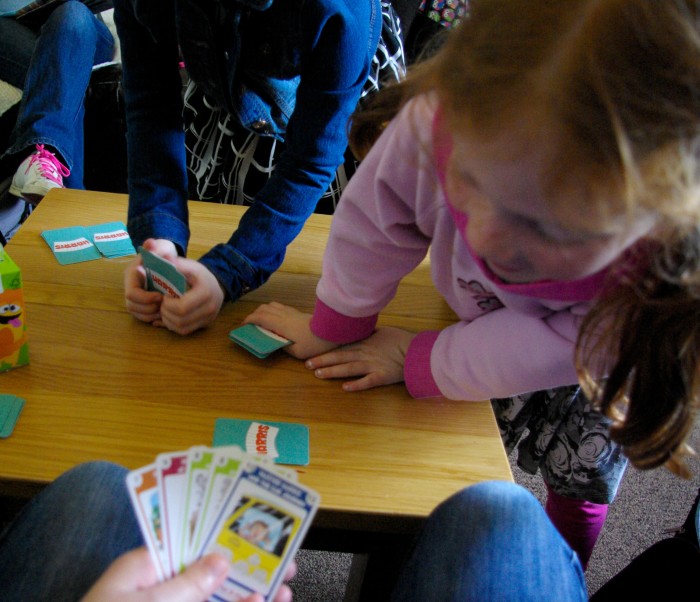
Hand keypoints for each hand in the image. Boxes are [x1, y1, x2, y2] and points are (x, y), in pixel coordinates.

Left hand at [82, 548, 294, 601]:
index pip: (188, 540)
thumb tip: (221, 559)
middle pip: (209, 571)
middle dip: (247, 568)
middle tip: (283, 563)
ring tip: (283, 589)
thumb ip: (186, 584)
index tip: (256, 531)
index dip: (224, 534)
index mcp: (144, 568)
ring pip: (214, 598)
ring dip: (249, 594)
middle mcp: (157, 589)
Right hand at [124, 238, 177, 324]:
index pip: (131, 294)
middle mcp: (131, 287)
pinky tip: (165, 314)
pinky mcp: (142, 304)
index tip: (161, 296)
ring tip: (165, 310)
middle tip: (165, 305)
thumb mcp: (160, 247)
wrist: (165, 257)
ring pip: (137, 313)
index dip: (145, 298)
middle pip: (132, 306)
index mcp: (132, 275)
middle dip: (149, 308)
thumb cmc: (162, 252)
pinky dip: (153, 318)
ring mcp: (135, 296)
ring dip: (151, 315)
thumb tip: (150, 243)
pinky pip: (143, 316)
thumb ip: (155, 247)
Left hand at [157, 258, 225, 334]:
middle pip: (180, 319)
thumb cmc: (200, 275)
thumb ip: (176, 263)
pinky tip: (171, 316)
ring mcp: (208, 318)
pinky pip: (185, 331)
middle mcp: (209, 308)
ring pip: (181, 328)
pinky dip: (173, 325)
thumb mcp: (190, 266)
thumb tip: (161, 258)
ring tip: (166, 309)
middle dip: (166, 312)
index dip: (168, 303)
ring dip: (168, 320)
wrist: (216, 285)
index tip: (165, 295)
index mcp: (205, 293)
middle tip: (163, 303)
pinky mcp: (205, 324)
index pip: (182, 307)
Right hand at [243, 302, 337, 358]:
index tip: (242, 325)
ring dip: (263, 310)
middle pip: (264, 309)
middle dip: (253, 314)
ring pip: (272, 305)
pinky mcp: (297, 312)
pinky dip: (272, 310)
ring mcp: (291, 312)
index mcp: (281, 325)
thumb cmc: (314, 343)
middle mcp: (284, 315)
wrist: (331, 331)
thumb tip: (275, 342)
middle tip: (250, 324)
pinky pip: (280, 307)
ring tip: (260, 320)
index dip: (249, 320)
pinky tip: (275, 317)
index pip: (260, 318)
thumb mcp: (297, 352)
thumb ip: (284, 346)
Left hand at [306, 327, 415, 391]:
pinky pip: (367, 381)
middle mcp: (365, 354)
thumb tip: (357, 331)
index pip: (341, 347)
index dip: (326, 350)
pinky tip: (345, 388)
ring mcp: (373, 366)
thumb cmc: (401, 340)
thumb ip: (368, 334)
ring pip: (349, 368)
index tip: (312, 352)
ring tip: (318, 374)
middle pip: (340, 357)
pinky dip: (356, 384)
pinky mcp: (382, 376)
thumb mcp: (382, 332)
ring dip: (333, 371)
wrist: (416, 350)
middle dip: (323, 361)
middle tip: (307, 365)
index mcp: (365, 343)